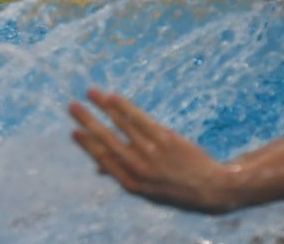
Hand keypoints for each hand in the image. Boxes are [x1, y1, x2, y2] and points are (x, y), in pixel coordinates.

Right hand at [69, 89, 236, 213]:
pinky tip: (114, 97)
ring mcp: (152, 153)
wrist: (211, 189)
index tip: (74, 131)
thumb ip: (123, 175)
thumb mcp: (148, 191)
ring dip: (103, 107)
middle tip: (72, 106)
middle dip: (88, 121)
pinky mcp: (166, 139)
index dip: (87, 145)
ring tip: (91, 93)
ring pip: (122, 125)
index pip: (102, 160)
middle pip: (107, 140)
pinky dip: (125, 107)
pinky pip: (140, 119)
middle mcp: (139, 168)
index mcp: (131, 184)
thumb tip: (97, 169)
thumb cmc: (175, 188)